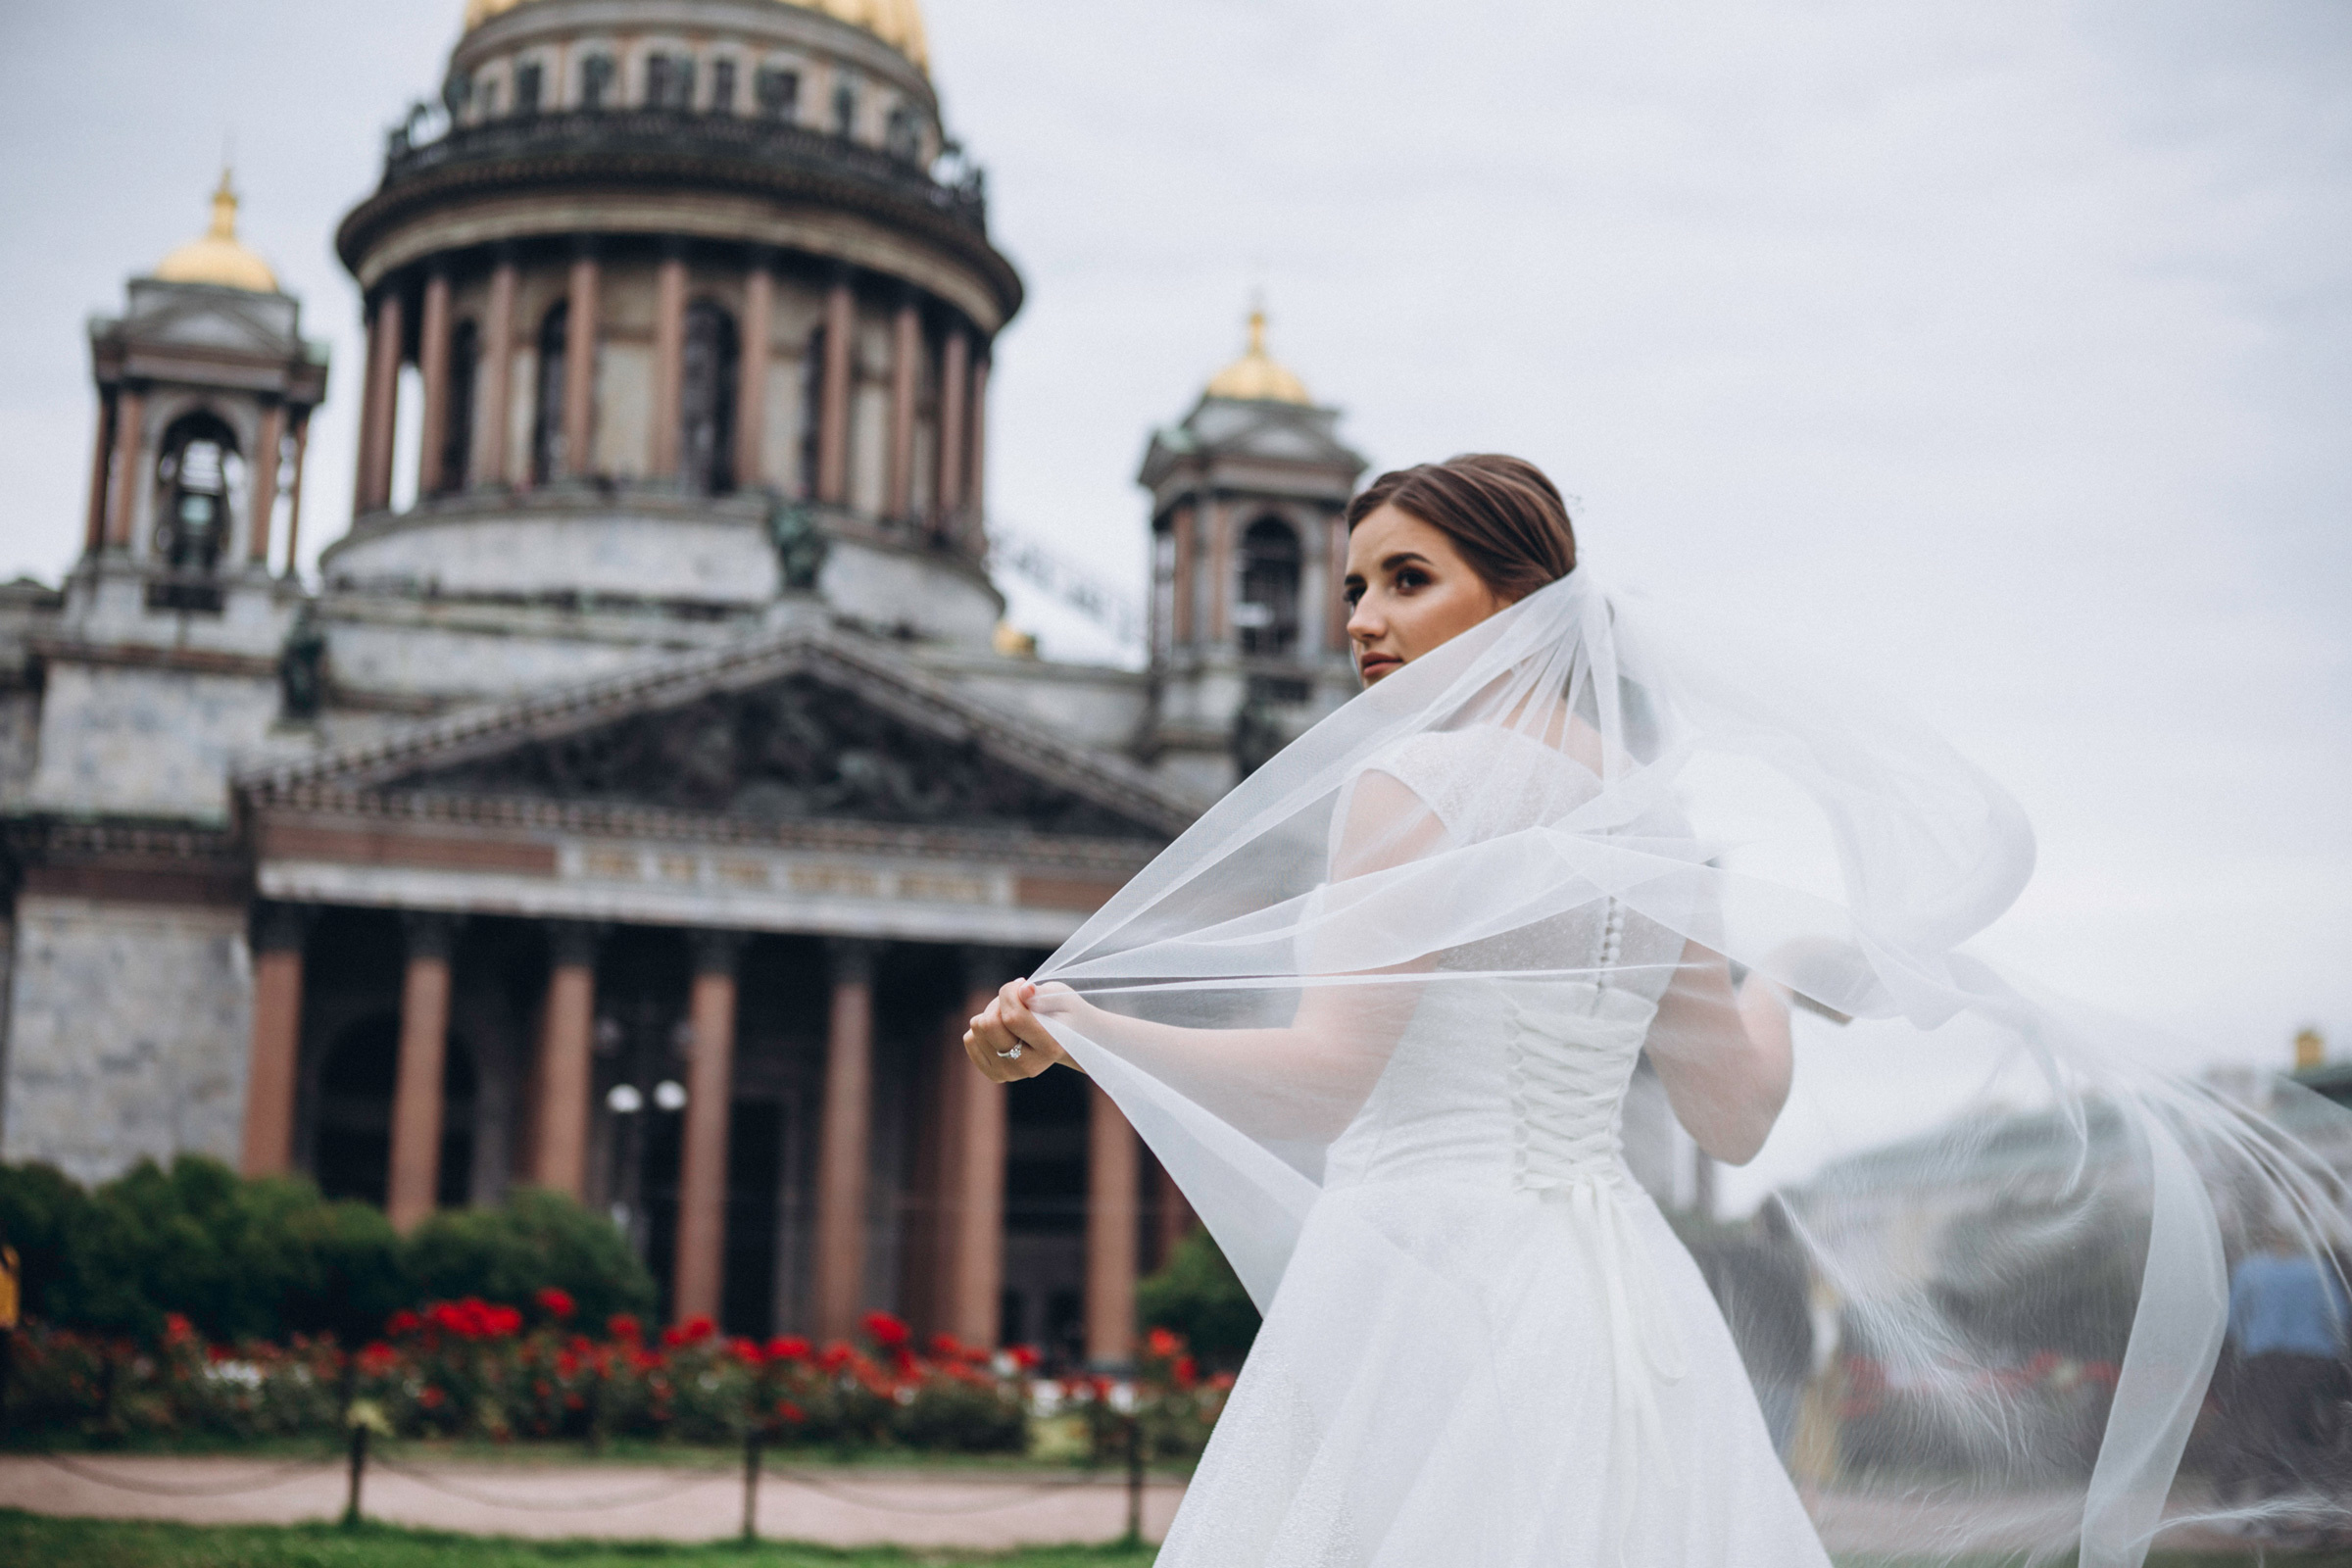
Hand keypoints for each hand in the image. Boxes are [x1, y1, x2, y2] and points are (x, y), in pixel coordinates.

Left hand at [962, 978, 1080, 1082]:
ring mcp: (1009, 1073)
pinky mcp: (994, 1073)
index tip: (1021, 984)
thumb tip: (1025, 990)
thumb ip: (1042, 994)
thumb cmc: (1061, 1009)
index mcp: (1050, 1047)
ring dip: (991, 1012)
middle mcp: (1029, 1066)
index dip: (1010, 993)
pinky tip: (1001, 1028)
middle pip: (989, 1025)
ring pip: (977, 1029)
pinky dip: (981, 1027)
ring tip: (1011, 1013)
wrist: (1066, 1035)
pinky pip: (970, 1040)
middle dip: (998, 1003)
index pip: (1012, 1018)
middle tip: (1015, 1000)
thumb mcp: (1058, 995)